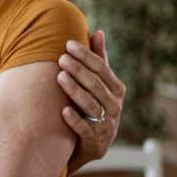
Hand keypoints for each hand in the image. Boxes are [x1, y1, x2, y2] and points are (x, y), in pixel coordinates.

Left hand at [56, 31, 124, 173]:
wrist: (92, 144)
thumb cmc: (94, 105)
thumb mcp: (99, 84)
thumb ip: (99, 60)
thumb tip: (98, 32)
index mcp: (116, 90)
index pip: (102, 68)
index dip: (86, 55)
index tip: (68, 44)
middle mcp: (114, 106)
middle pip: (96, 84)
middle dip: (78, 70)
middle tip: (61, 58)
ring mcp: (106, 124)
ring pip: (91, 105)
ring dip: (75, 90)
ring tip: (59, 77)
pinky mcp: (94, 141)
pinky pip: (85, 129)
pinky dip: (74, 119)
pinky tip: (62, 110)